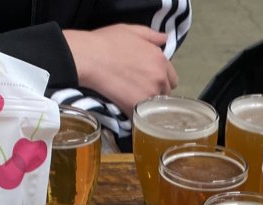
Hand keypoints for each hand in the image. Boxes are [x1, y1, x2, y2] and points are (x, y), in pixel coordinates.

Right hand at [62, 25, 179, 115]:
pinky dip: (137, 114)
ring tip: (133, 100)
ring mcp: (149, 94)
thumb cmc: (108, 42)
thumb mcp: (132, 30)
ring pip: (155, 107)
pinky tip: (128, 109)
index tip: (150, 81)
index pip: (172, 79)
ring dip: (147, 105)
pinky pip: (142, 116)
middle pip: (165, 93)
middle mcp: (159, 78)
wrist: (90, 58)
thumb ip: (152, 36)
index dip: (162, 80)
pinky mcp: (136, 108)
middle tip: (140, 90)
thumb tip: (164, 39)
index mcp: (161, 60)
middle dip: (156, 92)